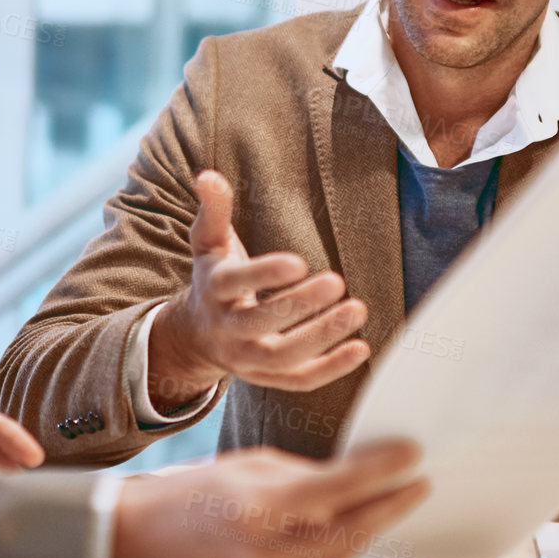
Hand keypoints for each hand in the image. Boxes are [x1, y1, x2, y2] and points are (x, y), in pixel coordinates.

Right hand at [110, 440, 427, 557]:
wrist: (136, 541)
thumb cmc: (188, 494)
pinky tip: (337, 535)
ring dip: (363, 531)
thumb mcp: (247, 465)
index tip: (412, 455)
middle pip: (350, 532)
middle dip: (389, 507)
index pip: (338, 488)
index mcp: (258, 506)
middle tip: (417, 486)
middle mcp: (264, 552)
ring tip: (383, 506)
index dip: (382, 471)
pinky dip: (328, 556)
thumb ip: (302, 473)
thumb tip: (352, 478)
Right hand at [147, 170, 371, 405]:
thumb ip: (213, 210)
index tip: (299, 261)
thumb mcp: (208, 243)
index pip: (234, 284)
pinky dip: (330, 369)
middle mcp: (227, 329)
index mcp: (214, 290)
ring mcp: (247, 359)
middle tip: (337, 281)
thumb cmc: (214, 278)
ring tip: (357, 310)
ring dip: (321, 336)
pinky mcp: (268, 379)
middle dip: (299, 305)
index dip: (264, 274)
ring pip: (282, 357)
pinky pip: (299, 381)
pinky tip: (361, 348)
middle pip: (259, 324)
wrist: (198, 335)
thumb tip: (208, 176)